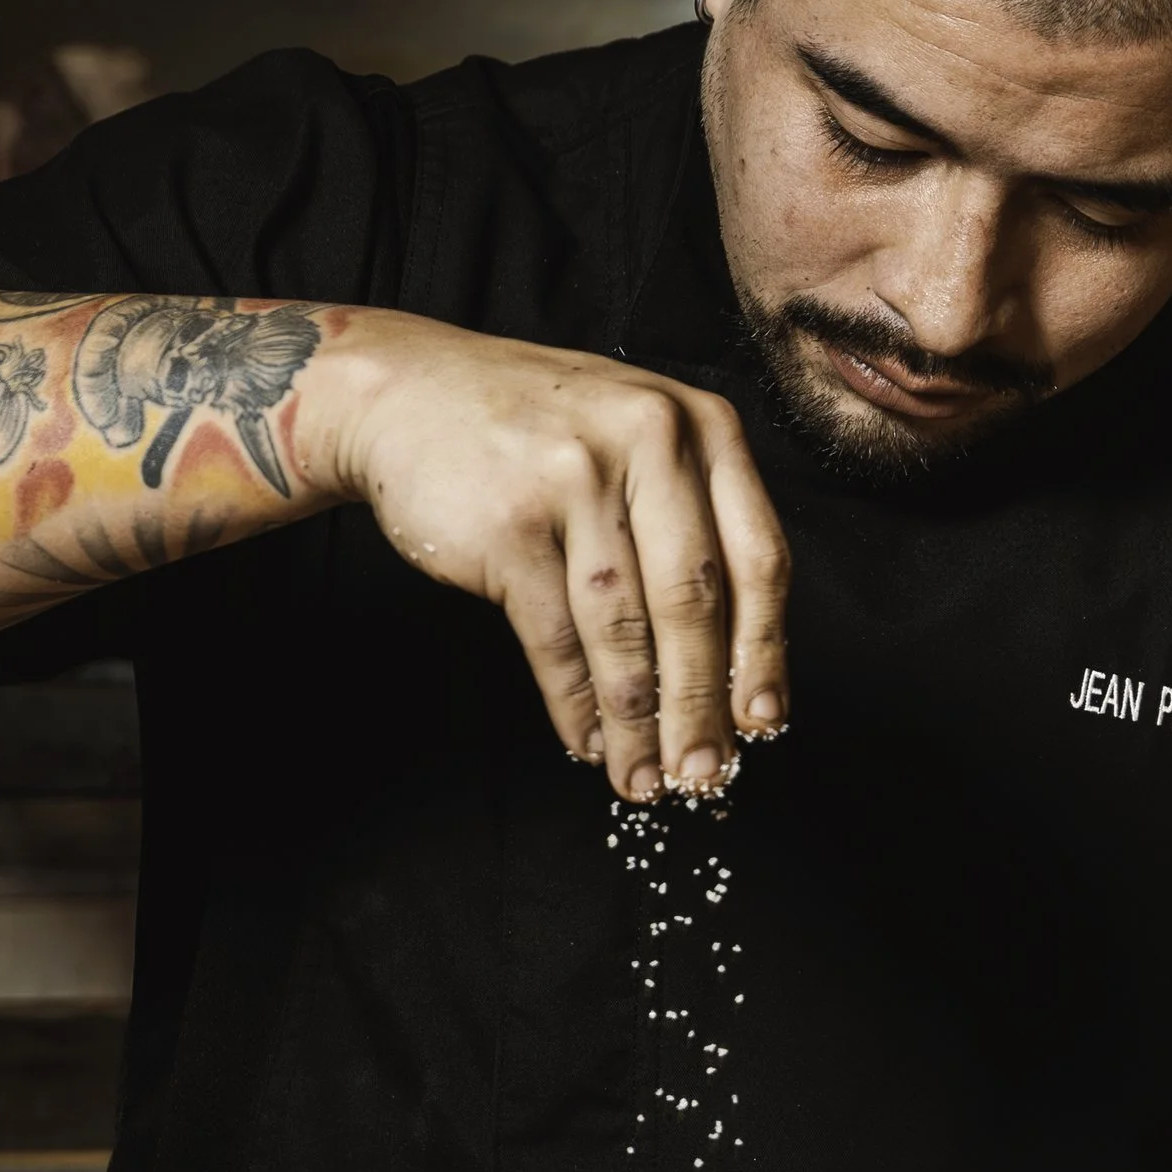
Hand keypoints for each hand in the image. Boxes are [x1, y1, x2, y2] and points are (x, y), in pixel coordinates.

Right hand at [315, 312, 790, 801]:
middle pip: (695, 603)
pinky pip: (556, 639)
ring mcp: (577, 479)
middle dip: (701, 706)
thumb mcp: (636, 441)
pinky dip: (574, 704)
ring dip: (636, 722)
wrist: (406, 393)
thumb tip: (732, 666)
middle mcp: (650, 442)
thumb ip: (692, 521)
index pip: (759, 558)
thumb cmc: (538, 433)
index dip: (765, 653)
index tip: (764, 724)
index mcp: (702, 427)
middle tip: (704, 775)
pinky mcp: (511, 525)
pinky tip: (586, 741)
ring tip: (643, 778)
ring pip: (624, 631)